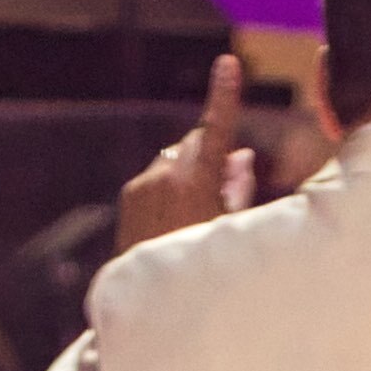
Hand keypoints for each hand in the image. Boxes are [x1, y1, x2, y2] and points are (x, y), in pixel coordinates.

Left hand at [113, 52, 259, 253]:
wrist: (154, 307)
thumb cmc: (205, 272)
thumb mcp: (231, 230)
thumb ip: (238, 188)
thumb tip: (240, 157)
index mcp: (197, 185)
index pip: (216, 130)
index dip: (224, 95)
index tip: (228, 63)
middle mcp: (166, 177)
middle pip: (197, 142)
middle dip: (214, 152)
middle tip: (231, 181)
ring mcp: (144, 185)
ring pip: (176, 159)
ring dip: (192, 170)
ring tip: (202, 209)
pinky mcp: (130, 196)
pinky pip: (158, 176)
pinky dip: (172, 184)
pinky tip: (178, 218)